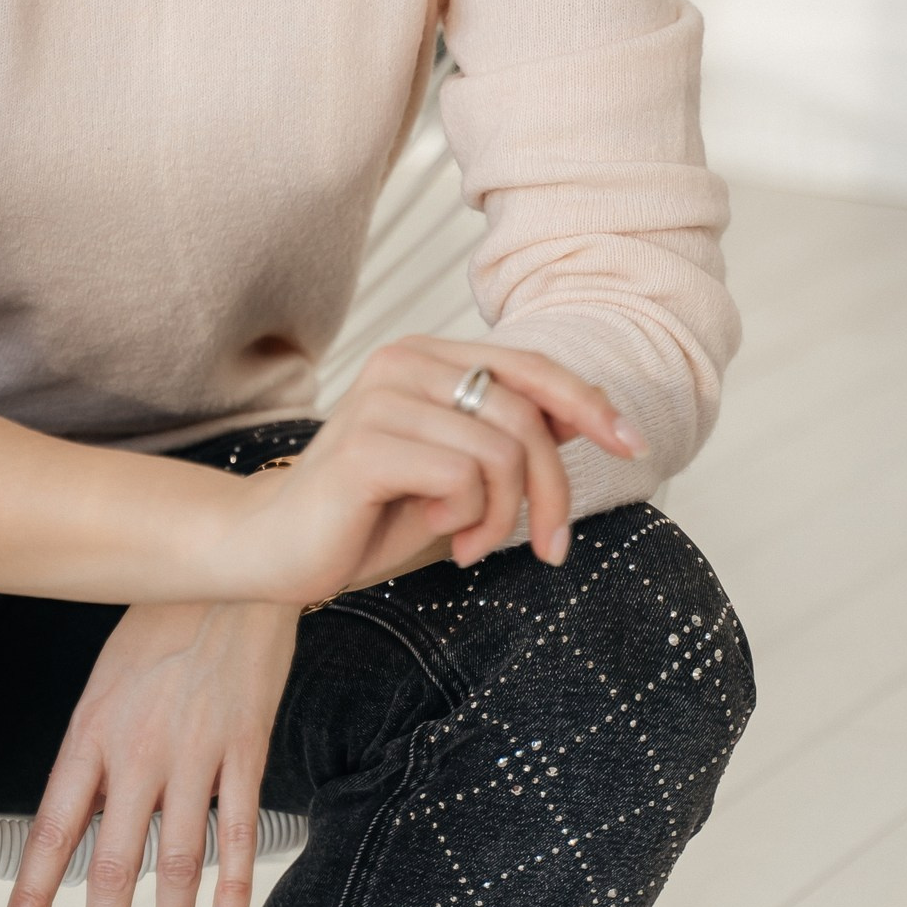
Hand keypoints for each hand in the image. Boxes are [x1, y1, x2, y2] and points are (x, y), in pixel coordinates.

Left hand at [0, 599, 298, 906]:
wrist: (227, 568)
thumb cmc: (158, 622)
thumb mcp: (105, 682)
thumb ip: (95, 757)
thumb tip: (79, 830)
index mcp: (91, 732)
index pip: (51, 829)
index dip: (32, 895)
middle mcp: (138, 748)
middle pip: (114, 861)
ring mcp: (196, 749)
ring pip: (178, 858)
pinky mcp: (246, 745)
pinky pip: (239, 828)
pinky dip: (234, 885)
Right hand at [225, 337, 647, 607]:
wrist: (275, 547)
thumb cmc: (368, 513)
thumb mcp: (457, 474)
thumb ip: (508, 437)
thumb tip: (587, 414)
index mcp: (427, 359)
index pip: (530, 366)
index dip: (589, 402)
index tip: (632, 444)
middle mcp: (404, 363)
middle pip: (527, 415)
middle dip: (552, 491)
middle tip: (546, 548)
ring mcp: (382, 399)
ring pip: (501, 450)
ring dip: (503, 516)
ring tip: (471, 546)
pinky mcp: (367, 446)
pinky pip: (462, 476)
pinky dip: (467, 519)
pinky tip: (440, 536)